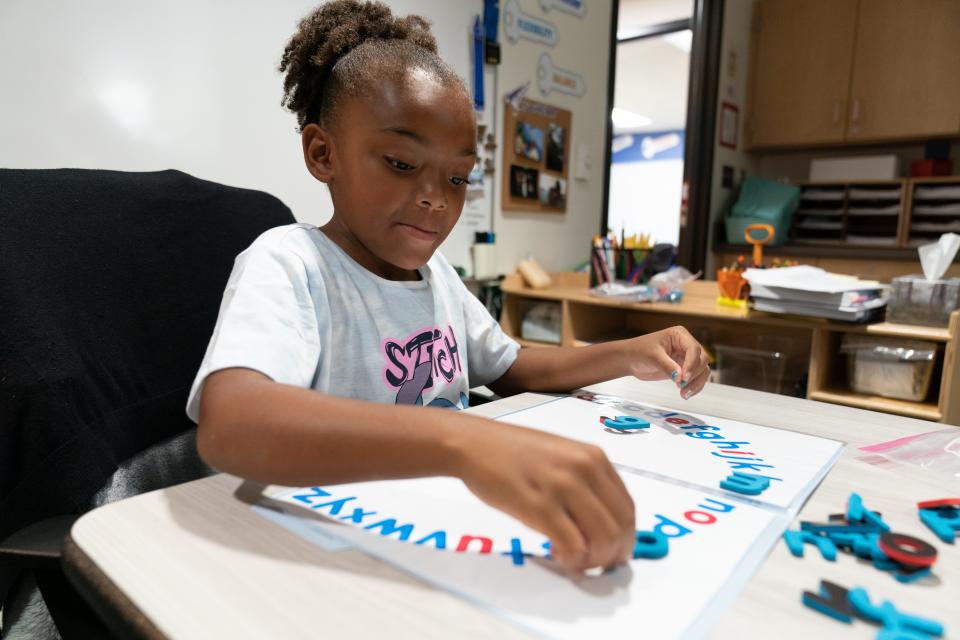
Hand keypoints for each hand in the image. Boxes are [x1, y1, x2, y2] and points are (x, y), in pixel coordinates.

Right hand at [453, 419, 634, 572]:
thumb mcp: (561, 457)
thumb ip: (584, 482)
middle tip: (597, 565)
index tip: (612, 552)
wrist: (473, 444)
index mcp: (594, 458)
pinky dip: (572, 560)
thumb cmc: (512, 452)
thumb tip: (600, 521)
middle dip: (614, 554)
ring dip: (594, 560)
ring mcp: (563, 487)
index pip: (627, 507)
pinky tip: (558, 556)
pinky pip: (573, 545)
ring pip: (603, 539)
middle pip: (621, 526)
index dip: (625, 538)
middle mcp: (584, 469)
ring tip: (576, 561)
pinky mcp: (540, 506)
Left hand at [625, 326, 709, 398]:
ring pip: (702, 371)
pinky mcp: (684, 369)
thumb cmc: (639, 351)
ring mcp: (686, 357)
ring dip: (696, 383)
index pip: (694, 349)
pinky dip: (694, 387)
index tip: (685, 377)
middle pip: (702, 360)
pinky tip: (685, 394)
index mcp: (680, 335)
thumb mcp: (653, 357)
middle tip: (682, 385)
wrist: (630, 360)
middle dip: (694, 375)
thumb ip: (668, 366)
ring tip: (683, 393)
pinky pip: (696, 378)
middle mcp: (686, 345)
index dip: (692, 364)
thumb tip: (680, 377)